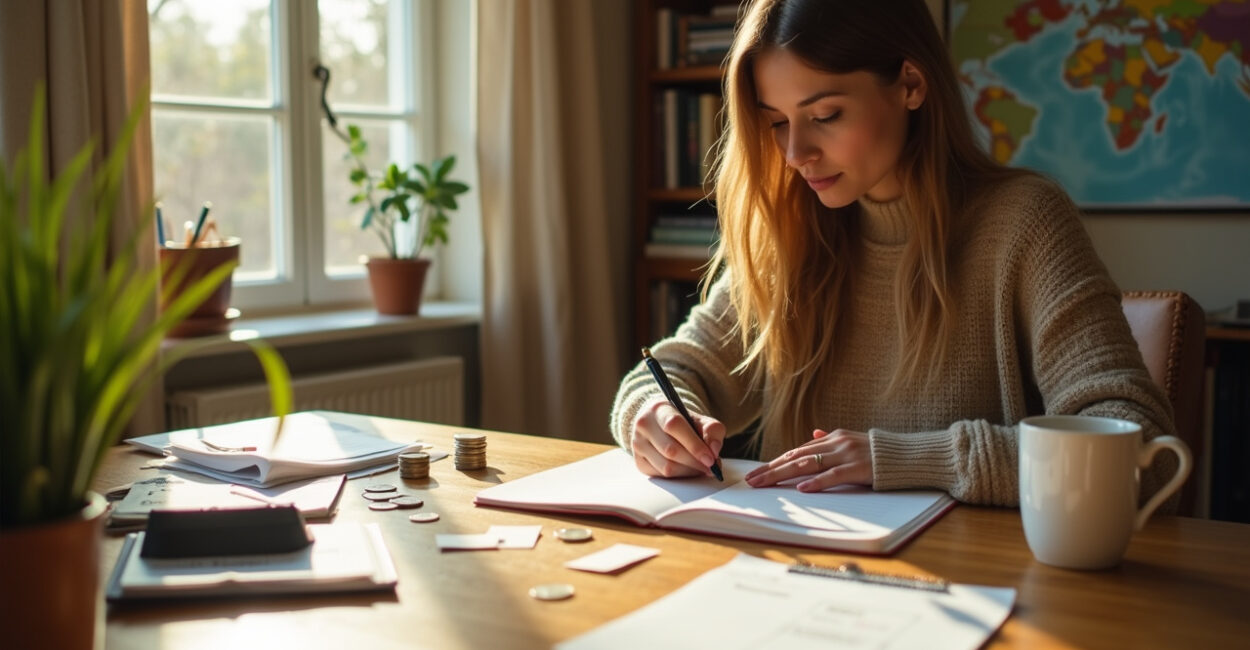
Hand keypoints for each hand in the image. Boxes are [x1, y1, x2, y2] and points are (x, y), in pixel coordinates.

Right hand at [630, 398, 725, 477]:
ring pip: (666, 467)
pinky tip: (687, 470)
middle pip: (670, 450)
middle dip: (695, 462)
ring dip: (688, 472)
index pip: (674, 425)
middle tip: (710, 468)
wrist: (660, 424)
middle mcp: (643, 425)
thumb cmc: (683, 423)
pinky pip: (661, 476)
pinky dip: (679, 476)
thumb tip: (714, 450)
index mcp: (659, 409)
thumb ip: (713, 430)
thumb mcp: (700, 420)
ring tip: (700, 468)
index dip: (694, 445)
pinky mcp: (639, 462)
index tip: (711, 459)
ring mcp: (638, 444)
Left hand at [744, 428, 871, 491]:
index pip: (797, 452)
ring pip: (808, 464)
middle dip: (771, 469)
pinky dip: (817, 482)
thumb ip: (832, 440)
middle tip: (752, 480)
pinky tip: (802, 488)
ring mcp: (847, 454)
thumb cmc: (880, 452)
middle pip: (796, 457)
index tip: (758, 472)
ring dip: (783, 474)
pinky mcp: (859, 468)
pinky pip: (834, 475)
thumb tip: (814, 433)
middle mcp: (836, 443)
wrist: (908, 454)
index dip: (776, 462)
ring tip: (765, 483)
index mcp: (833, 438)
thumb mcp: (853, 441)